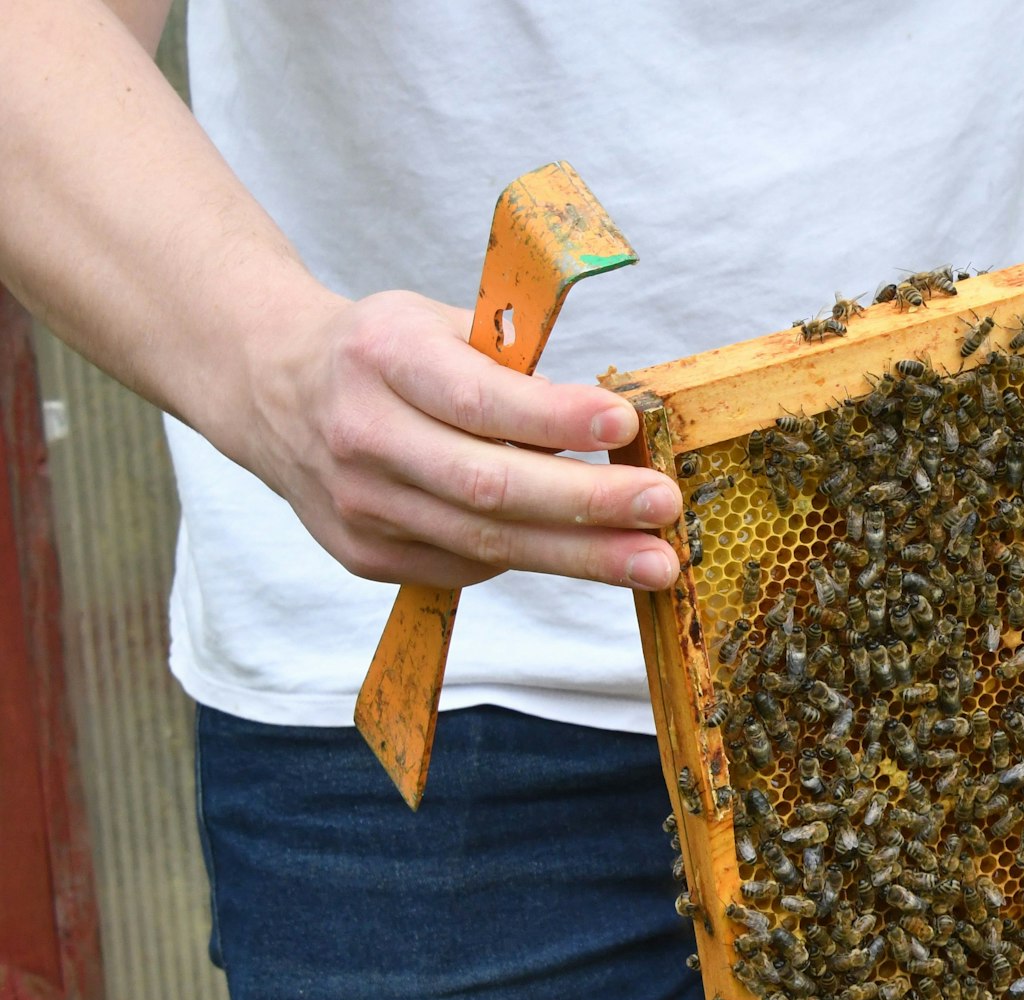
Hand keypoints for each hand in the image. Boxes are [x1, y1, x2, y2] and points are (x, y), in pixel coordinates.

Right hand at [225, 289, 681, 589]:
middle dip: (587, 503)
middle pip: (487, 486)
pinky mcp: (365, 554)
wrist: (273, 389)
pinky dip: (530, 558)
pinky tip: (584, 553)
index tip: (626, 424)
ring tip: (652, 560)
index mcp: (381, 357)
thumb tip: (613, 417)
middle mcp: (362, 435)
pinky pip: (465, 564)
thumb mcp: (439, 323)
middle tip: (663, 508)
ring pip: (484, 543)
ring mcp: (359, 505)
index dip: (554, 417)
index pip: (477, 399)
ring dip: (580, 556)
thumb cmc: (387, 351)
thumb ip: (513, 365)